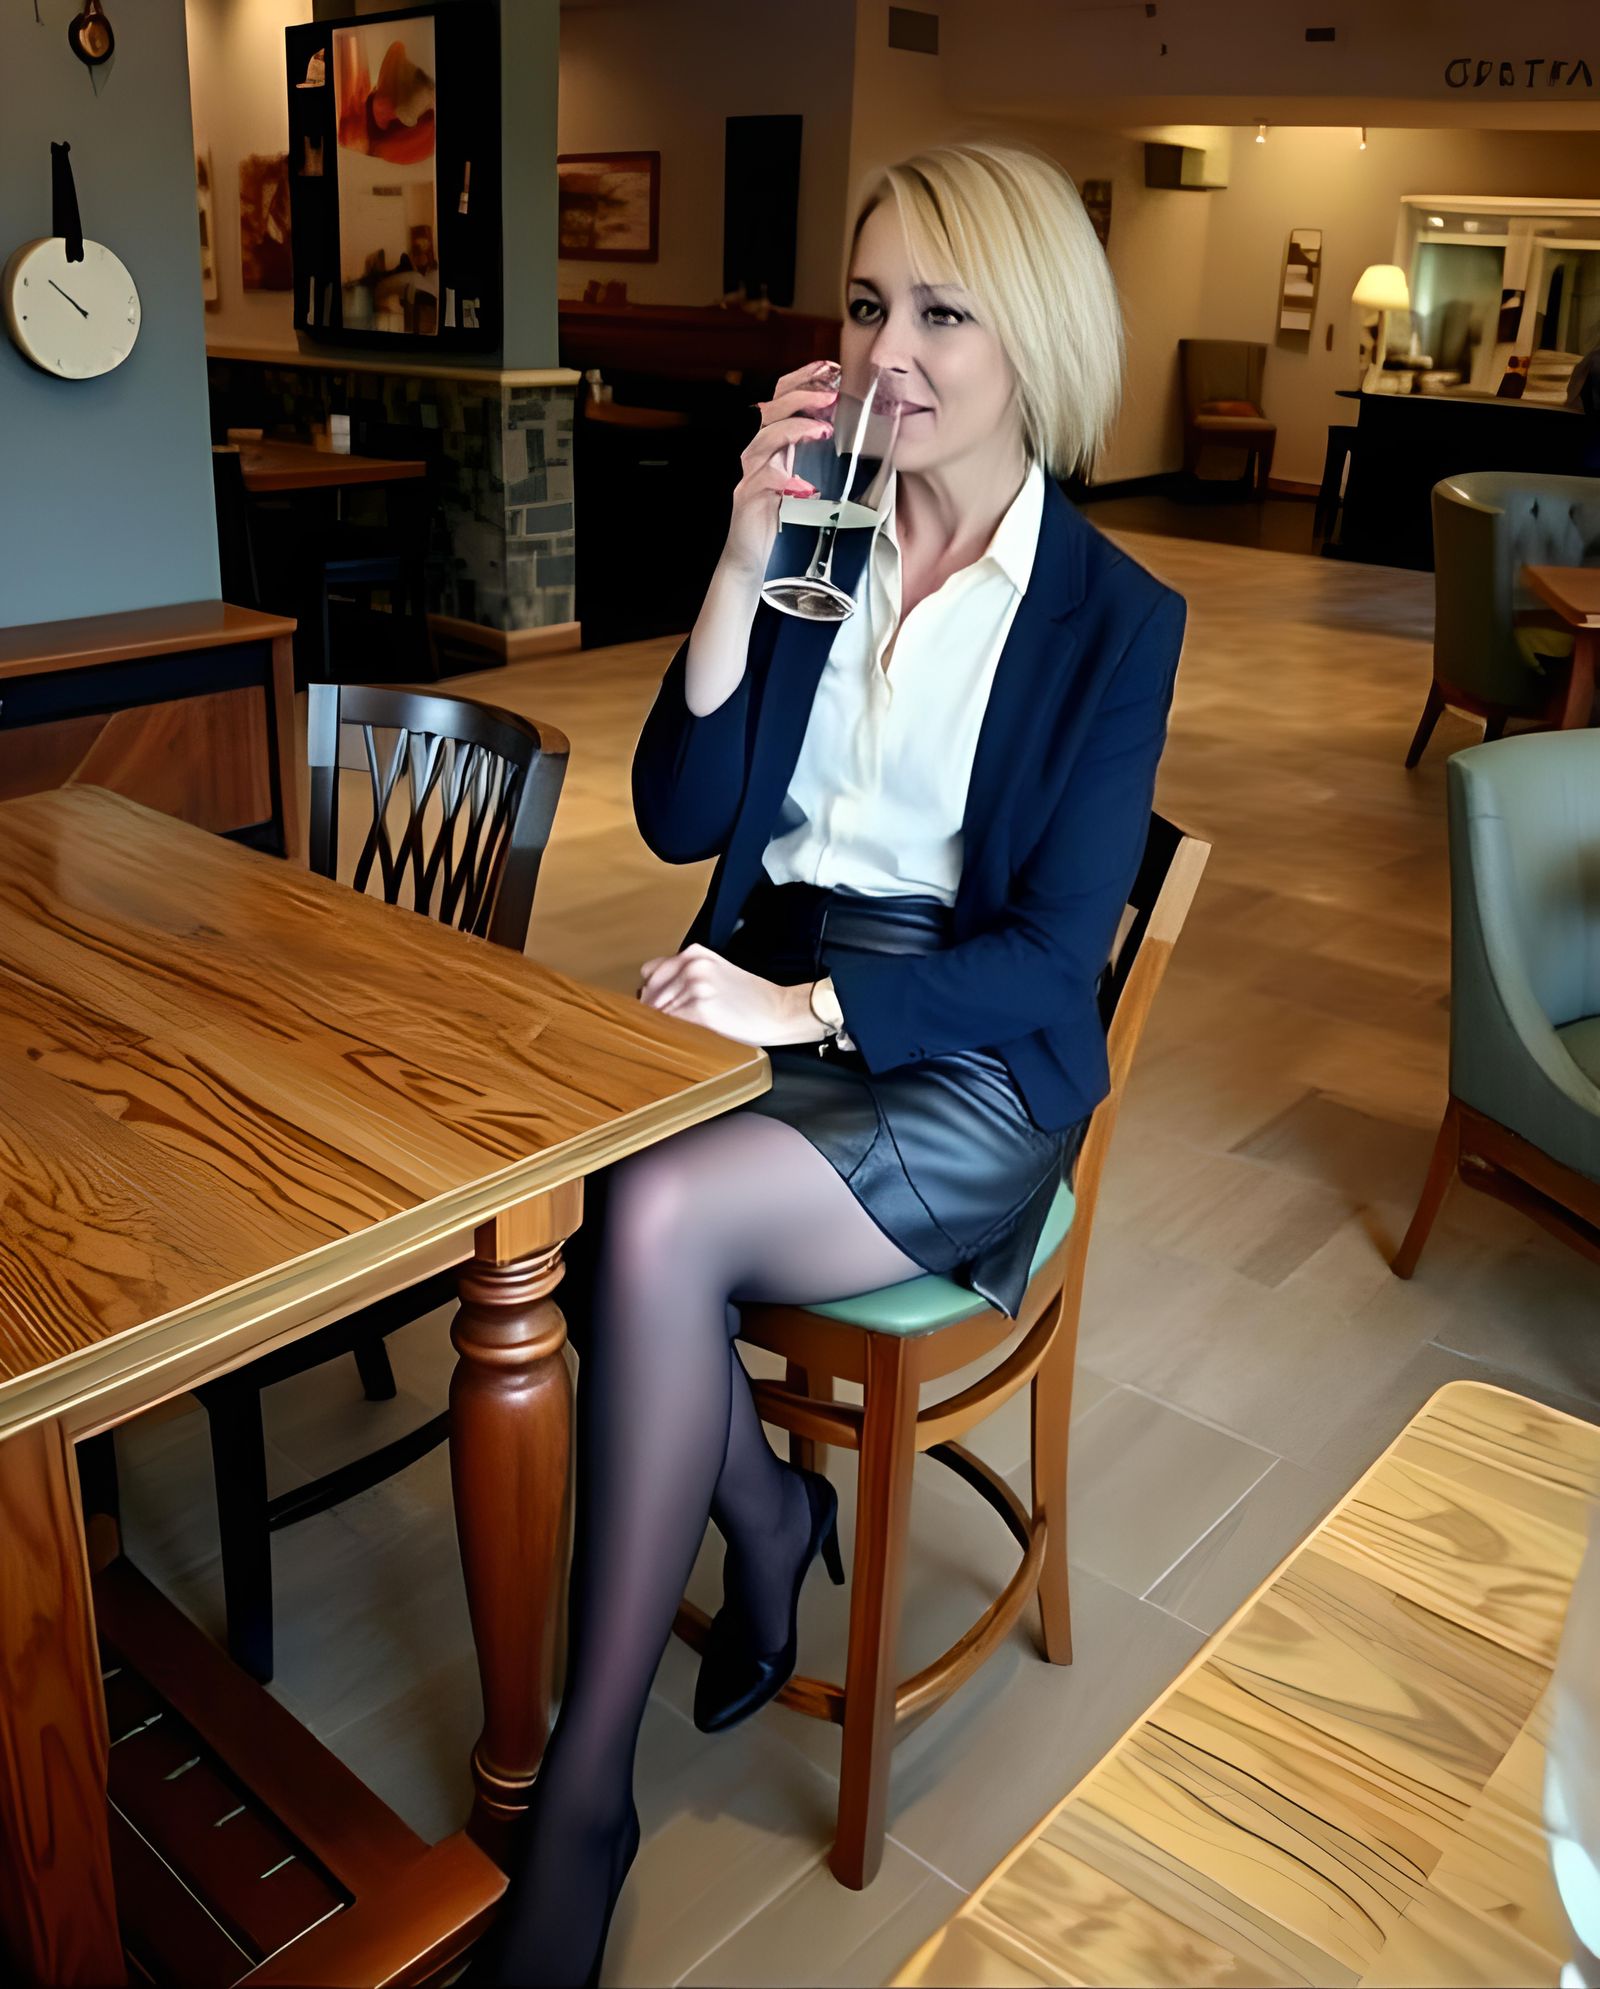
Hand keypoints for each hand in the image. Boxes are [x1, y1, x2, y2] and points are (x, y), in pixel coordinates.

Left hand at [638, 944, 826, 1046]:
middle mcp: (692, 966)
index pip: (650, 973)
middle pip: (649, 994)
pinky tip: (685, 1039)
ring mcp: (695, 987)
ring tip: (677, 1035)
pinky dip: (672, 1035)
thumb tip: (651, 996)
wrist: (780, 1011)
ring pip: (656, 1012)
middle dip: (653, 1012)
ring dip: (661, 1027)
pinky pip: (669, 1026)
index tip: (656, 1008)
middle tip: (665, 1028)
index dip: (651, 994)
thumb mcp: (716, 972)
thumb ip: (686, 975)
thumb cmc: (750, 999)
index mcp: (694, 953)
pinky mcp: (700, 1010)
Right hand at [719, 358, 840, 583]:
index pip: (783, 398)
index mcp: (776, 445)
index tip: (831, 368)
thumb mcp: (811, 482)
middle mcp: (760, 455)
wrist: (755, 561)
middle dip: (801, 397)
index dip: (803, 378)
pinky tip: (807, 487)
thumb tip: (869, 444)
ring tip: (823, 432)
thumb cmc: (787, 523)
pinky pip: (764, 483)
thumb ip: (827, 462)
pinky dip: (786, 482)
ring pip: (765, 440)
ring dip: (795, 431)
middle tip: (831, 396)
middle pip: (772, 411)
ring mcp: (752, 475)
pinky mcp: (747, 500)